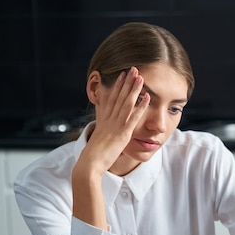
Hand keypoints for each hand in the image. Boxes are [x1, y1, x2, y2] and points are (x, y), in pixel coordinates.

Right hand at [72, 67, 149, 230]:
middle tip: (133, 69)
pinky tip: (146, 97)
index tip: (121, 75)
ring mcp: (115, 126)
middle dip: (126, 82)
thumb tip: (103, 133)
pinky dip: (140, 107)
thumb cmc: (92, 158)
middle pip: (119, 97)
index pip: (111, 99)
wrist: (88, 165)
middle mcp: (109, 120)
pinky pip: (132, 118)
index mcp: (103, 121)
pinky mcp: (122, 134)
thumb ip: (102, 135)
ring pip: (126, 103)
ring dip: (134, 89)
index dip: (117, 86)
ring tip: (140, 77)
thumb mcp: (98, 142)